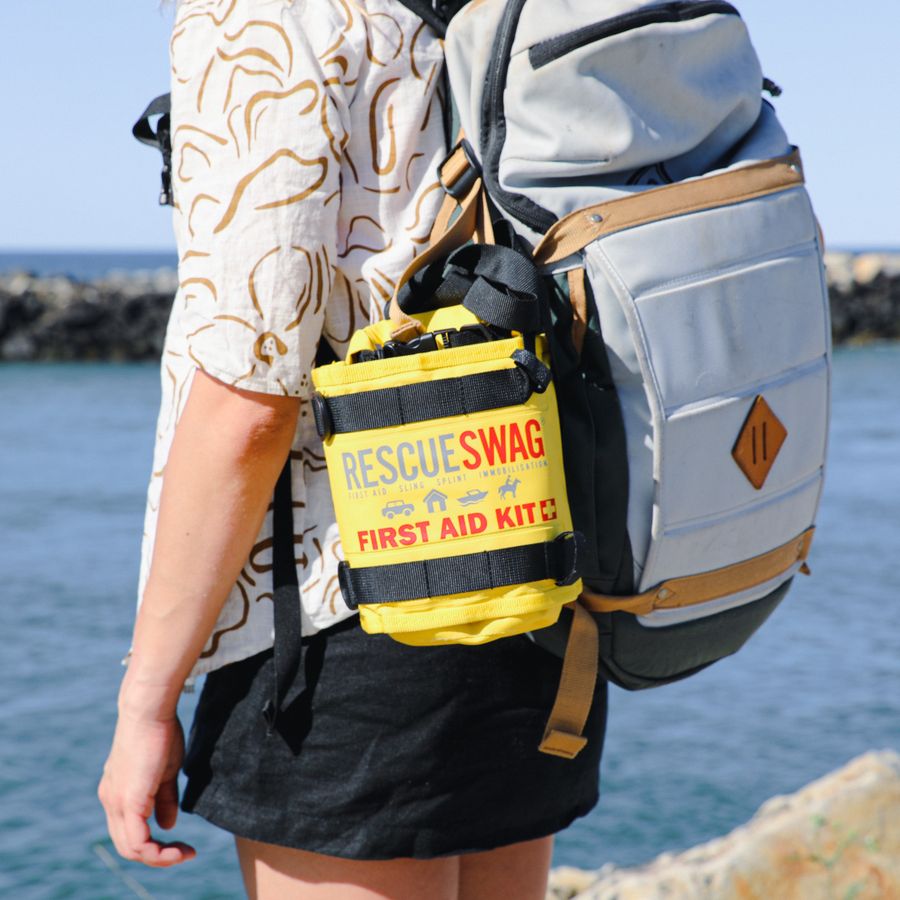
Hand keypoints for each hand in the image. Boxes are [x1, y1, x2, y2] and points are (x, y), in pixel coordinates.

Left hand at [98, 709, 196, 865]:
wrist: (148, 709)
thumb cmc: (160, 732)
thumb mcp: (165, 771)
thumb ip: (164, 799)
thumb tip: (167, 825)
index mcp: (117, 792)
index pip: (129, 830)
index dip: (154, 842)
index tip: (181, 841)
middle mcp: (110, 800)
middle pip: (127, 845)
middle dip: (158, 856)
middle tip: (184, 853)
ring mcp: (116, 801)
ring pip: (130, 848)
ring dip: (159, 857)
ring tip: (184, 853)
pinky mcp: (128, 800)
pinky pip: (137, 840)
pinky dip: (157, 851)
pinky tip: (177, 846)